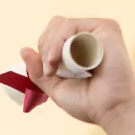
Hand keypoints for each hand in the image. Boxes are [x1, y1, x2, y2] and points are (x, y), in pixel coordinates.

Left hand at [20, 17, 134, 127]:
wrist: (111, 110)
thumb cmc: (89, 103)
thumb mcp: (56, 87)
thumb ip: (38, 70)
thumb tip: (23, 49)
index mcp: (81, 48)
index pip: (53, 35)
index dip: (44, 50)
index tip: (47, 72)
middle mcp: (90, 36)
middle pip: (55, 25)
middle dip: (45, 46)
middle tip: (49, 69)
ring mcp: (98, 30)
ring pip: (60, 24)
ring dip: (50, 47)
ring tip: (53, 67)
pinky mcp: (106, 28)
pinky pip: (71, 26)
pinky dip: (59, 42)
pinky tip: (60, 60)